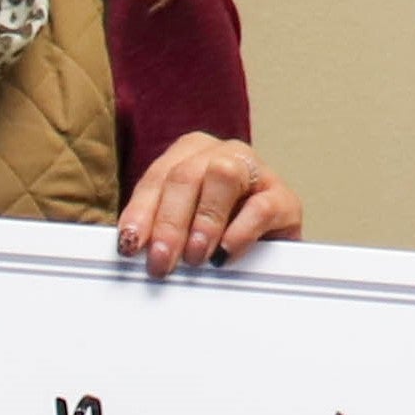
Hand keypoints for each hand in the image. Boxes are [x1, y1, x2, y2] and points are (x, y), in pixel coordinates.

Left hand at [118, 132, 299, 275]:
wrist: (267, 247)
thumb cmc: (215, 233)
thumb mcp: (179, 227)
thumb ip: (155, 230)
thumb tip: (131, 248)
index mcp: (188, 153)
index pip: (157, 178)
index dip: (140, 213)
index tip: (130, 244)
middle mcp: (221, 153)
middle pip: (185, 176)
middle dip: (169, 224)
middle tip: (161, 261)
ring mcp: (255, 170)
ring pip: (223, 176)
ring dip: (204, 221)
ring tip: (196, 257)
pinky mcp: (284, 198)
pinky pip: (261, 207)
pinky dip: (240, 233)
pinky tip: (225, 255)